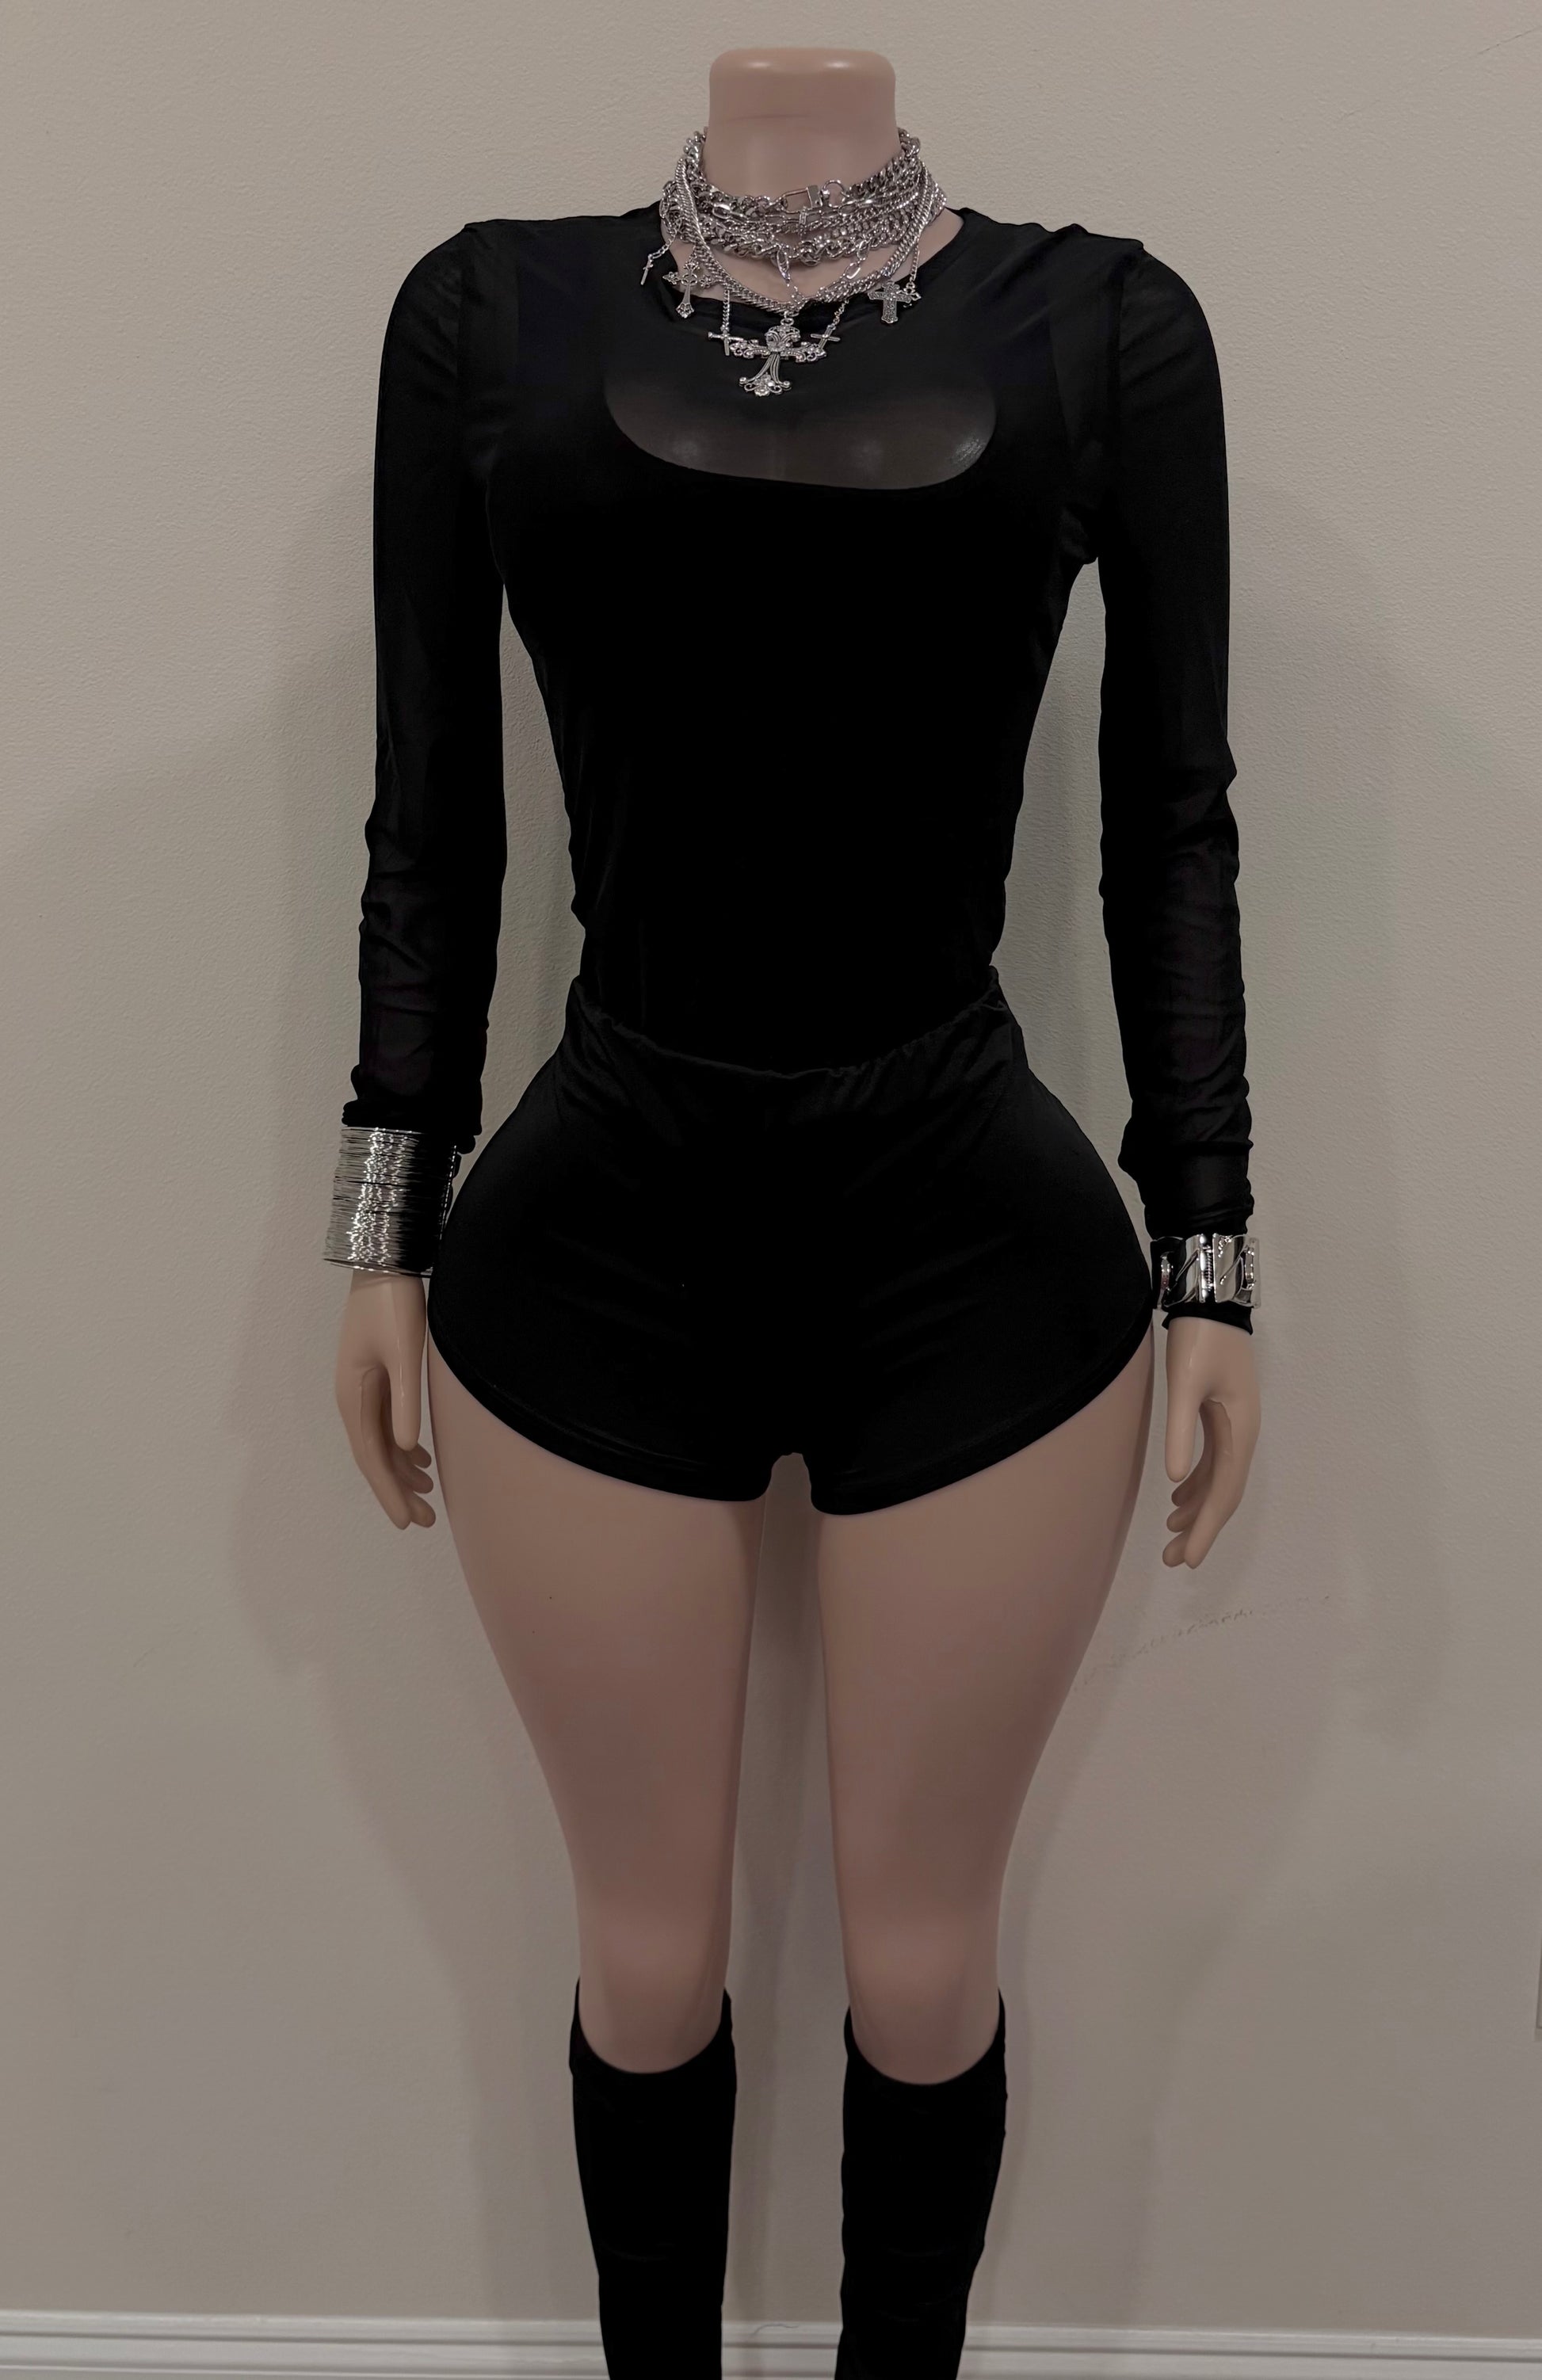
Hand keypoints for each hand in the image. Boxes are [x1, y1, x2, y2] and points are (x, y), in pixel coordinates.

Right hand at [334, 1267, 436, 1528]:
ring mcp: (362, 1388)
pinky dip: (403, 1445)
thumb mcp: (404, 1353)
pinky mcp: (376, 1376)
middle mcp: (352, 1398)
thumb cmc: (394, 1305)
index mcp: (353, 1397)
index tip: (406, 1522)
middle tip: (424, 1521)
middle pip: (374, 1456)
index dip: (389, 1493)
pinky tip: (422, 1457)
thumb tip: (406, 1449)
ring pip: (381, 1442)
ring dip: (402, 1470)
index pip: (371, 1458)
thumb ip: (405, 1400)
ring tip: (428, 1495)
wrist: (385, 1262)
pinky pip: (386, 1423)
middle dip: (398, 1490)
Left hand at [1162, 1315, 1259, 1567]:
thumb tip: (1175, 1481)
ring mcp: (1234, 1424)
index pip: (1224, 1494)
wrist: (1210, 1301)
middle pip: (1225, 1494)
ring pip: (1218, 1480)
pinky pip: (1213, 1460)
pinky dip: (1196, 1482)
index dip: (1205, 1529)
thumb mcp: (1184, 1385)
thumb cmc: (1199, 1340)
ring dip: (1198, 1508)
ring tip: (1171, 1533)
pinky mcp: (1221, 1414)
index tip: (1185, 1559)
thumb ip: (1180, 1432)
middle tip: (1173, 1559)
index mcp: (1240, 1431)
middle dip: (1201, 1528)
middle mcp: (1243, 1434)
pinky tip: (1178, 1495)